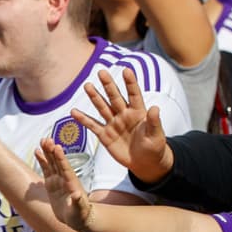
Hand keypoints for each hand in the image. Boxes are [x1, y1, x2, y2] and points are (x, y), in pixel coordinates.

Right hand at [35, 138, 93, 231]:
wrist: (78, 218)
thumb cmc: (81, 215)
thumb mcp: (80, 210)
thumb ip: (79, 203)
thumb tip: (76, 195)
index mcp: (72, 183)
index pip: (65, 168)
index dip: (61, 158)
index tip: (57, 147)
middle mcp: (65, 179)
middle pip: (58, 162)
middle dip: (52, 150)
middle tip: (47, 139)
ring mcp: (58, 180)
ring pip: (52, 163)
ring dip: (47, 152)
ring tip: (42, 140)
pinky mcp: (52, 184)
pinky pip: (46, 170)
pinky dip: (42, 160)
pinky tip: (37, 152)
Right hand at [71, 68, 173, 184]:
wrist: (145, 162)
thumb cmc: (154, 147)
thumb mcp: (157, 135)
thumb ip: (154, 121)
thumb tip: (155, 108)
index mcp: (139, 112)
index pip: (134, 94)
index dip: (130, 83)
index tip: (126, 70)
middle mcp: (124, 115)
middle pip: (115, 97)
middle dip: (108, 85)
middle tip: (101, 72)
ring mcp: (113, 124)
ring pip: (102, 107)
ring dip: (95, 97)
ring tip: (88, 86)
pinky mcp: (105, 135)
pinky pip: (92, 125)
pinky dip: (83, 119)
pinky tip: (74, 112)